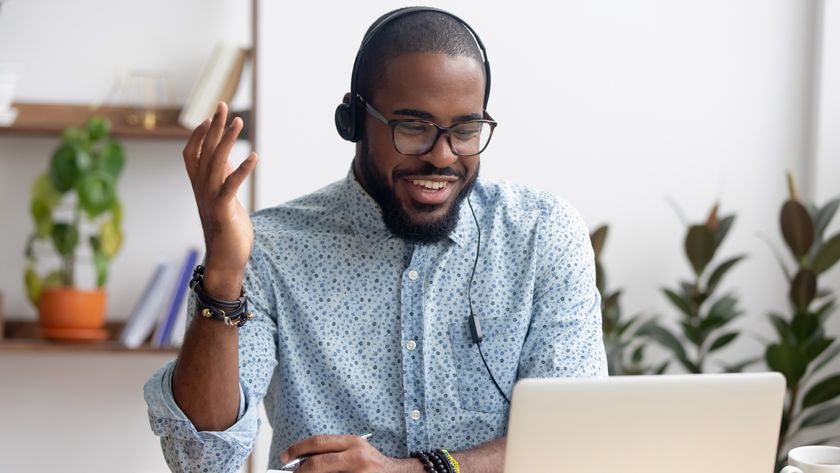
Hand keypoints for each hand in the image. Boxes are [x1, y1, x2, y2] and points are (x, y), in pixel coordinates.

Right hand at [182, 102, 257, 291]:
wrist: (226, 260)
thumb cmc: (227, 229)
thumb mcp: (225, 199)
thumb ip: (223, 179)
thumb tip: (229, 158)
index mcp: (200, 186)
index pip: (192, 153)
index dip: (199, 135)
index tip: (210, 116)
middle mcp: (201, 189)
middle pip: (205, 151)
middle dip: (214, 127)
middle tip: (223, 106)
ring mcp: (210, 198)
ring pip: (216, 162)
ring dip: (227, 140)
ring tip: (238, 122)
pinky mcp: (223, 210)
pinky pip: (231, 185)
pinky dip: (242, 170)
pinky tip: (254, 156)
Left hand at [282, 435, 414, 472]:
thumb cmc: (372, 464)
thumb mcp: (354, 450)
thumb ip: (333, 452)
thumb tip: (303, 460)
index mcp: (352, 442)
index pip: (318, 442)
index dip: (297, 449)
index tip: (285, 456)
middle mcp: (355, 456)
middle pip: (318, 462)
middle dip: (300, 470)